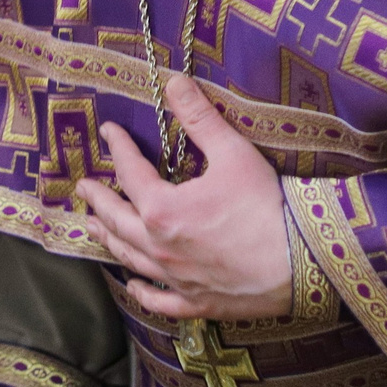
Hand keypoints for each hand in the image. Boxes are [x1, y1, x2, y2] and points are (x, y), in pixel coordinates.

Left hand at [80, 74, 291, 322]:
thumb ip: (199, 118)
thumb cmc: (268, 206)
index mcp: (162, 210)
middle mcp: (159, 247)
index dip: (119, 147)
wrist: (303, 262)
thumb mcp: (233, 153)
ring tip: (94, 228)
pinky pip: (160, 301)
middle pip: (118, 220)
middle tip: (84, 188)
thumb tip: (174, 82)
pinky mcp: (196, 303)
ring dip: (109, 240)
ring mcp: (175, 279)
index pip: (130, 172)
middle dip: (99, 200)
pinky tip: (134, 285)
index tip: (109, 132)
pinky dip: (143, 292)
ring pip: (131, 258)